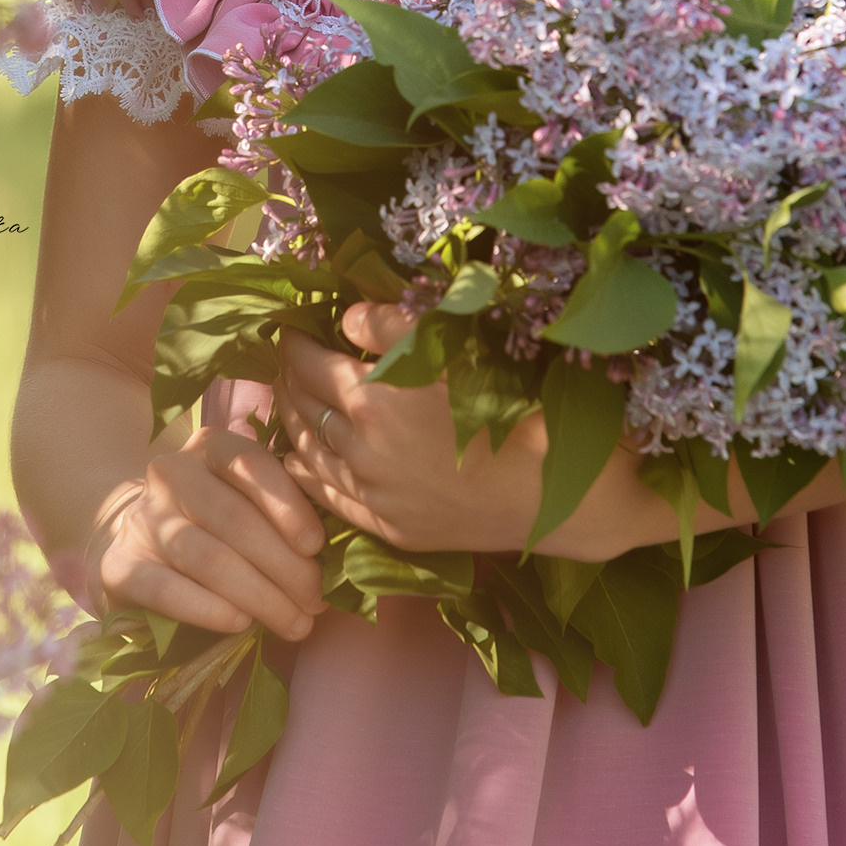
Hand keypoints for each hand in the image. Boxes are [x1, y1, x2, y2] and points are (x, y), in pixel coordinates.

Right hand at [87, 424, 325, 639]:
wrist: (138, 543)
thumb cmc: (217, 526)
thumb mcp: (249, 503)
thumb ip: (285, 515)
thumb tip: (340, 560)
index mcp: (210, 448)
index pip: (251, 465)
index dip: (288, 505)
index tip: (317, 546)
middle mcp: (170, 474)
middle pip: (234, 519)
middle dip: (284, 566)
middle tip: (316, 601)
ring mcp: (142, 520)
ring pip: (207, 558)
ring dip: (259, 595)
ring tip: (295, 623)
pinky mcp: (118, 566)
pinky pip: (165, 589)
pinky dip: (208, 609)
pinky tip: (240, 623)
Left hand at [275, 304, 673, 559]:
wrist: (557, 492)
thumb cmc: (516, 405)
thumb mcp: (459, 347)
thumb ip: (395, 326)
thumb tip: (349, 317)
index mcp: (373, 399)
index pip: (308, 364)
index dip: (293, 342)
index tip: (291, 326)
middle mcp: (360, 450)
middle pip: (301, 407)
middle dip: (288, 378)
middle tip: (288, 359)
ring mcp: (372, 495)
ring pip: (308, 452)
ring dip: (292, 421)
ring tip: (288, 398)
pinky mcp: (389, 528)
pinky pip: (328, 497)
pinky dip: (304, 473)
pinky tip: (296, 460)